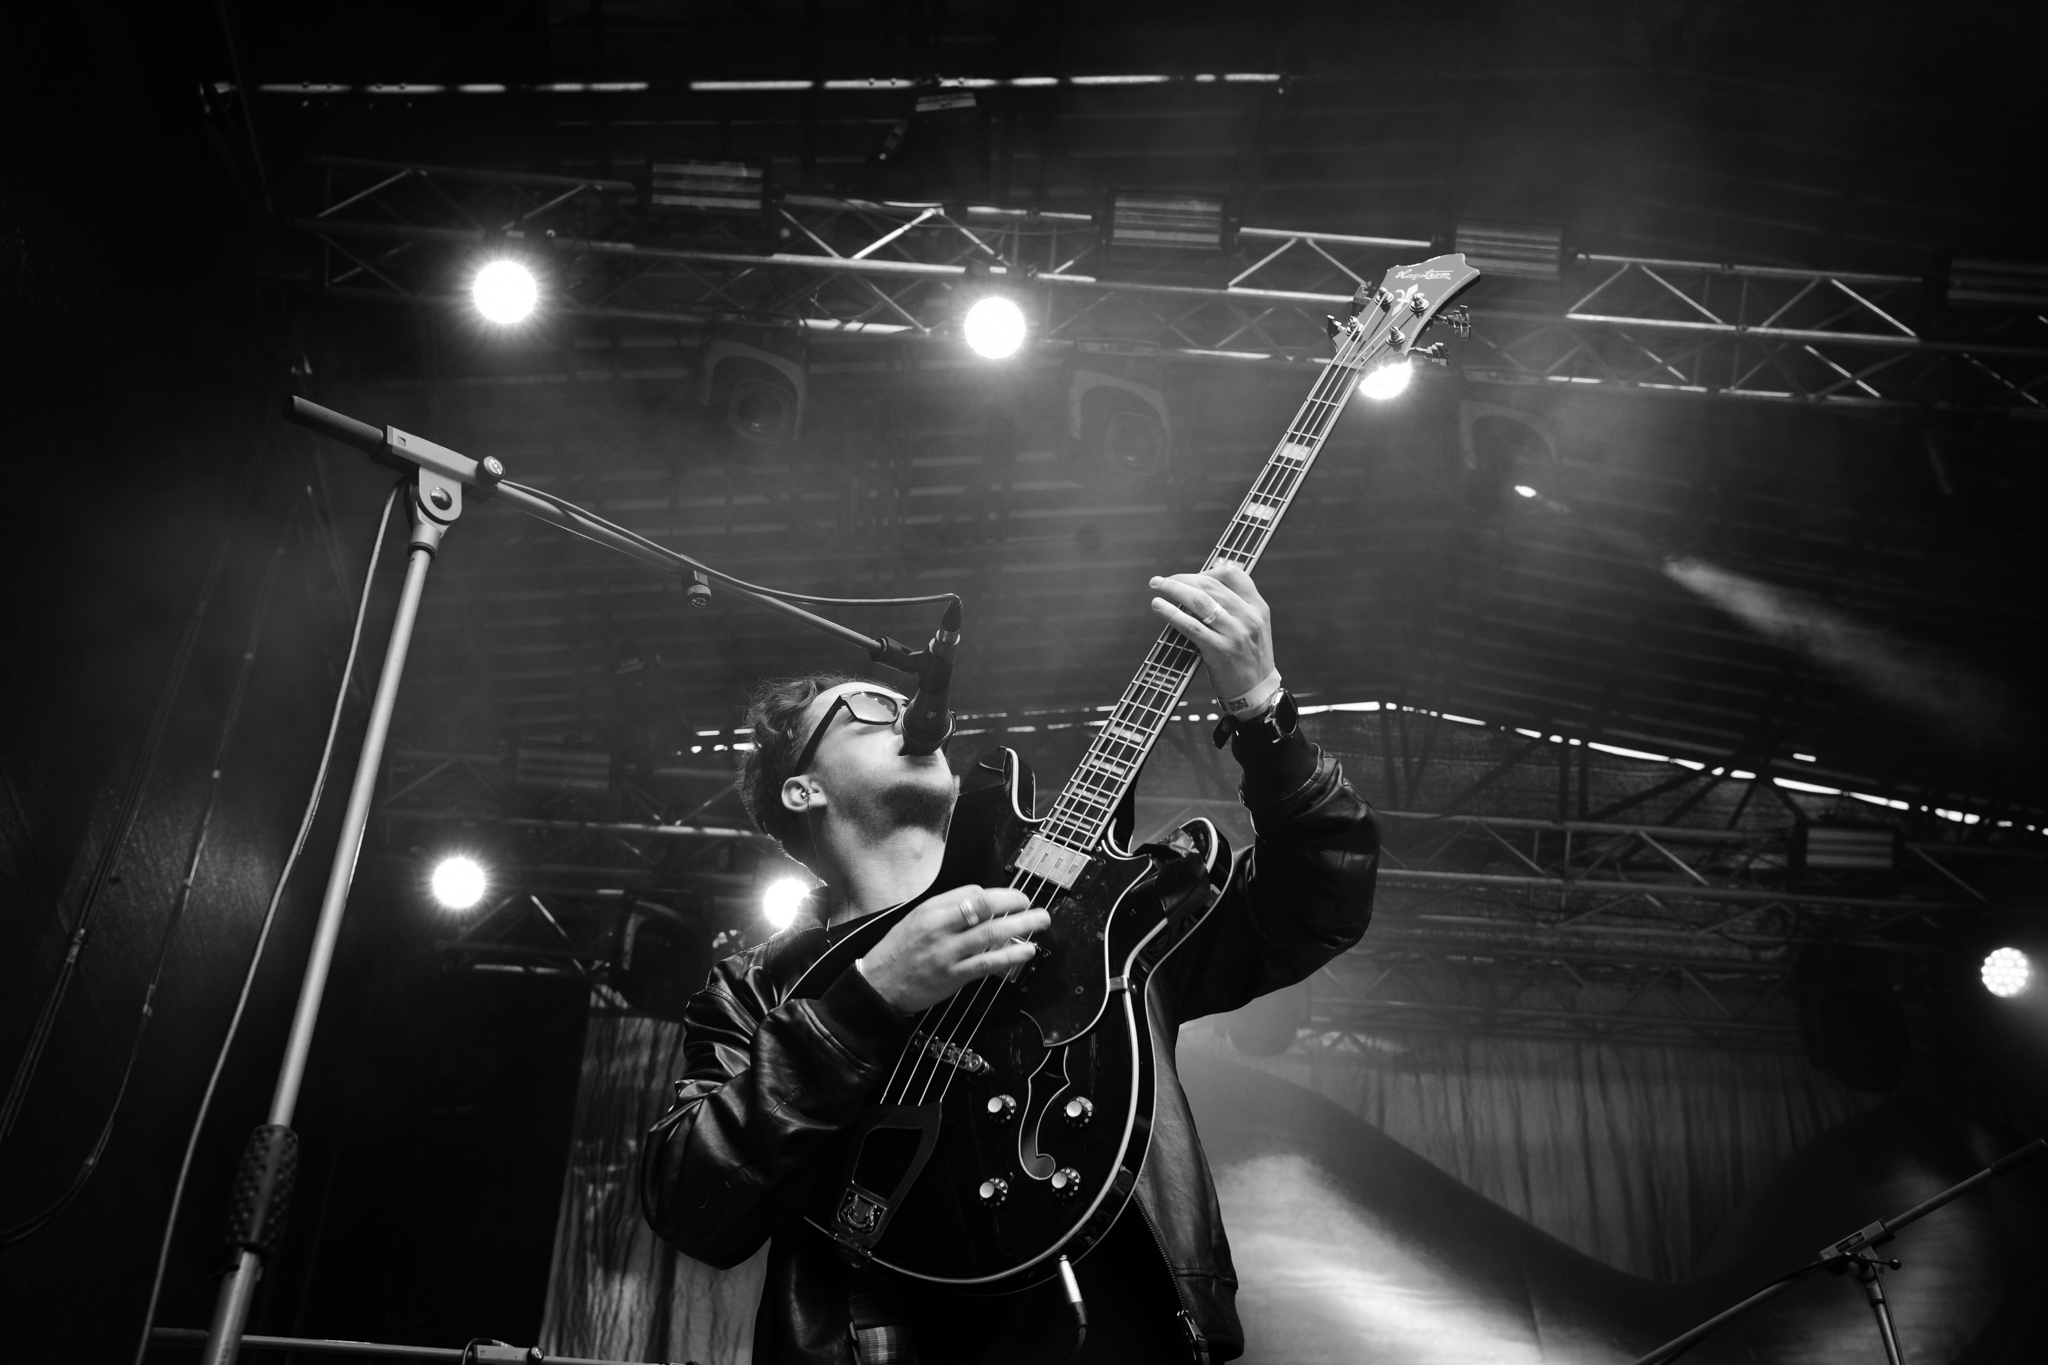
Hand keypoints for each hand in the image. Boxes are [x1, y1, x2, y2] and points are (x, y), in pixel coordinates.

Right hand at [857, 885, 1047, 1013]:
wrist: (877, 984)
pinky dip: (1010, 956)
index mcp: (931, 909)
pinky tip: (1026, 951)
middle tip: (1032, 904)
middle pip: (985, 907)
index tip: (1011, 899)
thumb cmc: (898, 951)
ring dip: (1021, 926)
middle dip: (1015, 903)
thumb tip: (981, 903)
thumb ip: (947, 910)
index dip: (997, 894)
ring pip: (991, 934)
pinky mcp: (953, 976)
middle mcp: (940, 927)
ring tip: (1040, 922)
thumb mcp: (916, 919)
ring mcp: (947, 952)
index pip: (973, 893)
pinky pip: (987, 963)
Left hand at [1149, 563, 1276, 701]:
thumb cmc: (1249, 659)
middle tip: (1162, 581)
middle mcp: (1248, 616)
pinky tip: (1159, 607)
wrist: (1257, 693)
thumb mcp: (1254, 627)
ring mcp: (1235, 633)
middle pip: (1210, 584)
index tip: (1189, 577)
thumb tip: (1202, 587)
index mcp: (1258, 607)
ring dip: (1173, 589)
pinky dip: (1171, 613)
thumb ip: (1235, 606)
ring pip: (1199, 600)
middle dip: (1182, 578)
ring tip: (1157, 586)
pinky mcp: (1219, 650)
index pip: (1233, 574)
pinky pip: (1191, 626)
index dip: (1207, 570)